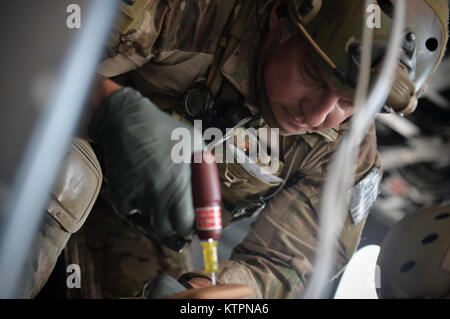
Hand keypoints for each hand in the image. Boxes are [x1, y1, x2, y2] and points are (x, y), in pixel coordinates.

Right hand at [89, 86, 203, 250]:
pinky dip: (136, 206)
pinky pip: (131, 213)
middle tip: (177, 213)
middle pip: (167, 229)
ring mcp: (136, 197)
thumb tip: (210, 193)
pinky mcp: (119, 196)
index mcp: (178, 186)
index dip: (192, 227)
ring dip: (156, 212)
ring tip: (158, 191)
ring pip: (150, 220)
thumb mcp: (194, 144)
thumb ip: (204, 170)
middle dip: (174, 223)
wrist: (127, 121)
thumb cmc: (164, 131)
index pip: (186, 225)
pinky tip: (141, 187)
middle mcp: (157, 195)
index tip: (194, 224)